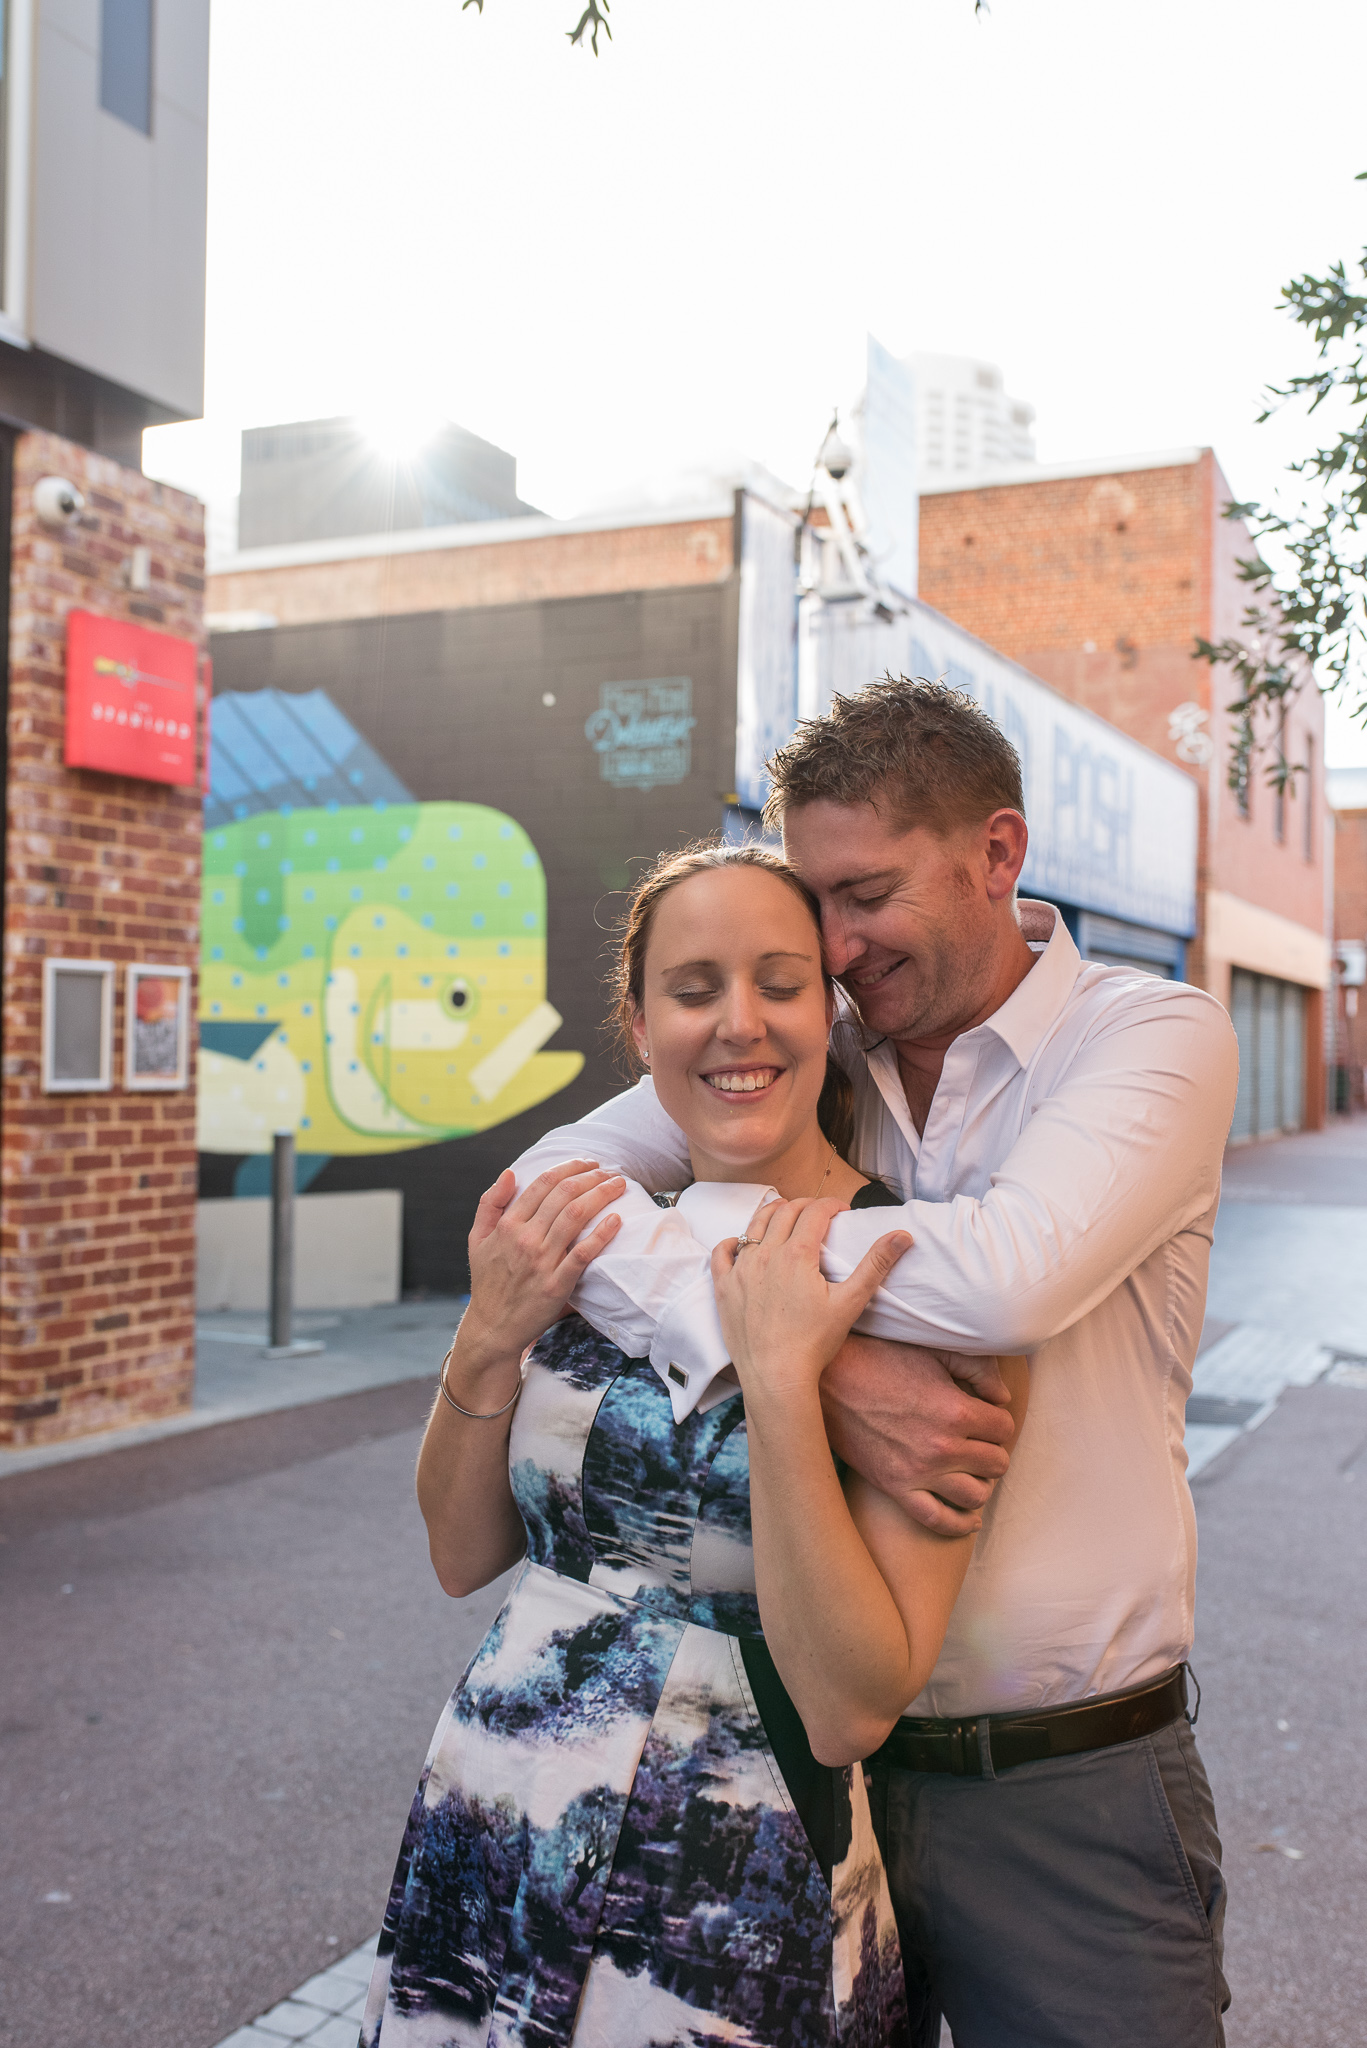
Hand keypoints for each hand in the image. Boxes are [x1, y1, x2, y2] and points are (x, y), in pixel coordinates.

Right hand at [456, 1160, 623, 1375]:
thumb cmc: (488, 1282)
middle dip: (591, 1176)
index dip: (569, 1167)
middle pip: (564, 1195)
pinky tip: (616, 1220)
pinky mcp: (557, 1284)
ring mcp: (542, 1261)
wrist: (493, 1327)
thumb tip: (510, 1173)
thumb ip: (489, 1204)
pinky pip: (583, 1254)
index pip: (543, 1183)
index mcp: (507, 1225)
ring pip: (576, 1216)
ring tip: (618, 1185)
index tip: (588, 1163)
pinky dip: (601, 1234)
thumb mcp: (476, 1240)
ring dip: (601, 1195)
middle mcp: (525, 1239)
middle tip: (609, 1171)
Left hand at [712, 1195, 912, 1399]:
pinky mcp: (724, 1287)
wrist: (776, 1376)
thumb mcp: (851, 1302)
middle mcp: (766, 1254)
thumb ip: (876, 1265)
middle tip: (818, 1213)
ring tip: (785, 1216)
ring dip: (771, 1214)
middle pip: (785, 1212)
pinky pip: (723, 1252)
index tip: (842, 1210)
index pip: (815, 1211)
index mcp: (797, 1254)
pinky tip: (743, 1245)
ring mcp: (741, 1269)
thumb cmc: (814, 1342)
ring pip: (753, 1225)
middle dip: (805, 1206)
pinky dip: (734, 1242)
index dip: (831, 1205)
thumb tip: (903, 1235)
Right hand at [821, 1334, 1015, 1535]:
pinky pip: (939, 1520)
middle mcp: (943, 1447)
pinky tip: (970, 1516)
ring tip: (971, 1470)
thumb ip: (979, 1369)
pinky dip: (960, 1524)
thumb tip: (1003, 1398)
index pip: (1005, 1428)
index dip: (998, 1421)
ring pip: (976, 1495)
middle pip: (997, 1463)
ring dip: (980, 1482)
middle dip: (993, 1450)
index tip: (986, 1417)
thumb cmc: (882, 1359)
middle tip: (979, 1441)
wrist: (831, 1380)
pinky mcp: (896, 1488)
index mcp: (956, 1410)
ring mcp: (919, 1472)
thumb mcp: (935, 1352)